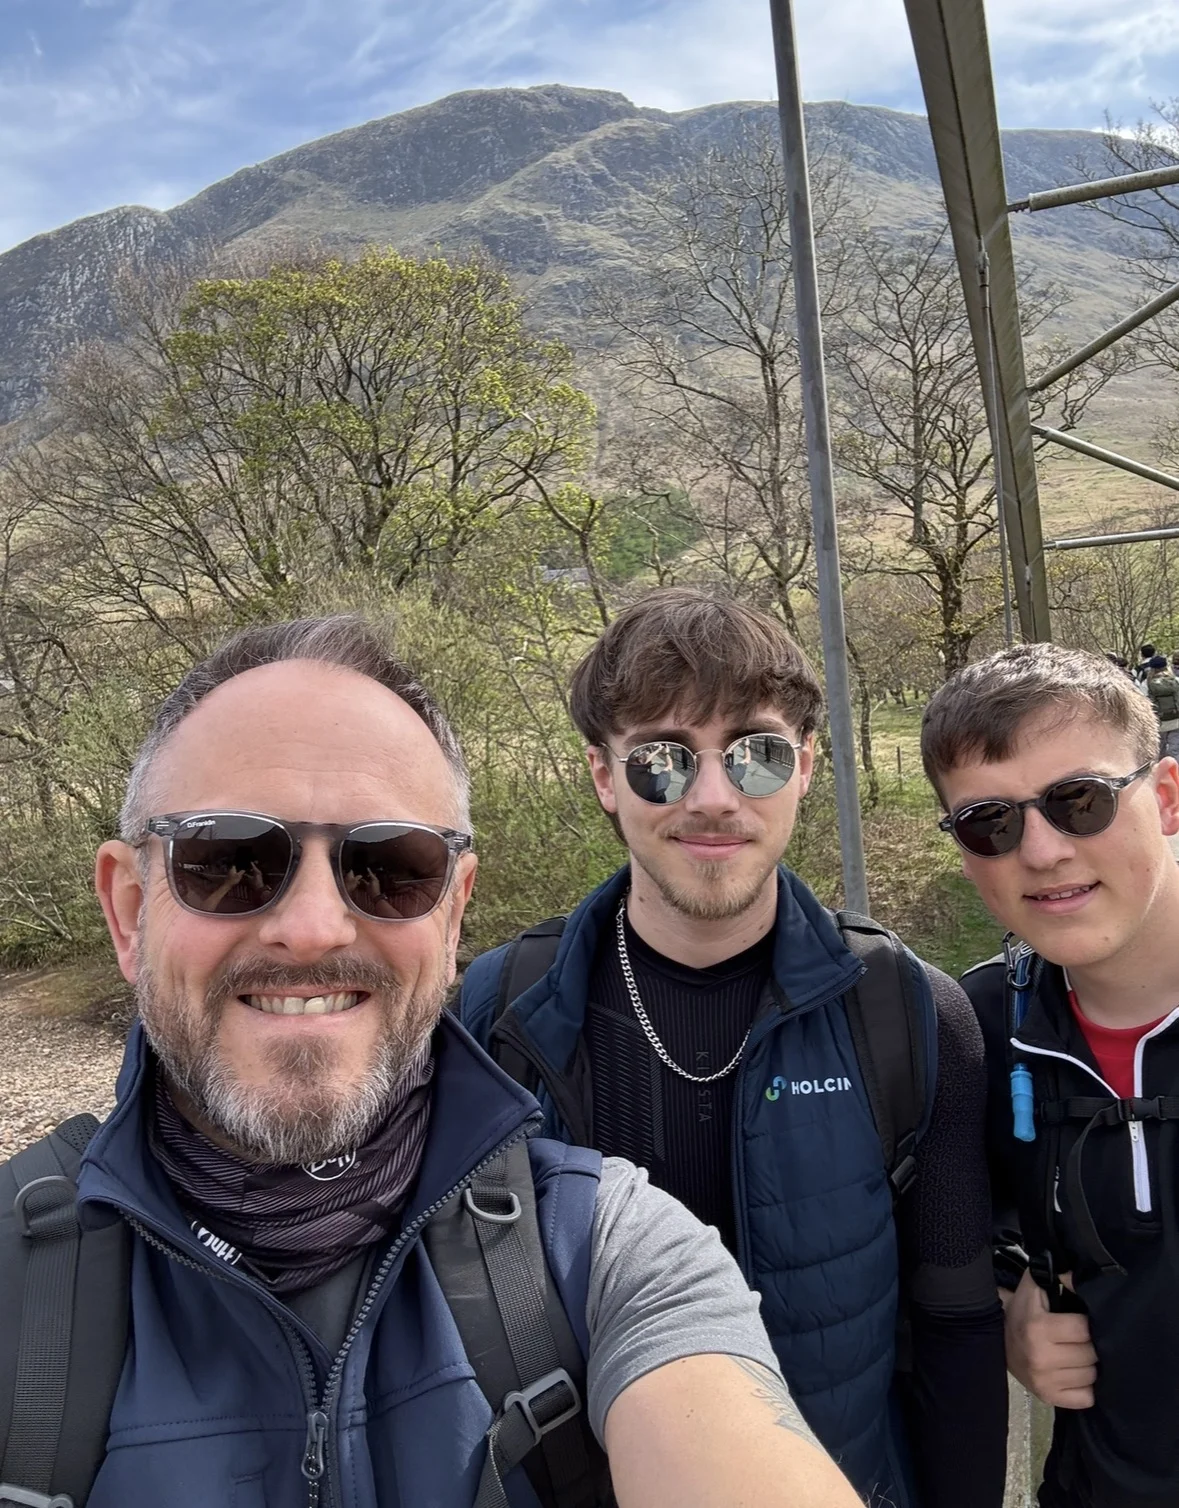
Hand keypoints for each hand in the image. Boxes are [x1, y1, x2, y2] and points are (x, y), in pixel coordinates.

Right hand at [1002, 1269, 1096, 1407]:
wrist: (995, 1339)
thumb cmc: (1021, 1311)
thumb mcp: (1034, 1286)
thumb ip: (1057, 1276)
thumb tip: (1079, 1276)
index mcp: (1037, 1328)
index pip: (1083, 1329)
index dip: (1085, 1323)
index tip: (1078, 1321)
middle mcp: (1040, 1358)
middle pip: (1090, 1354)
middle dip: (1088, 1344)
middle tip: (1077, 1339)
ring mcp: (1044, 1382)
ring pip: (1091, 1376)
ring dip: (1087, 1365)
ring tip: (1074, 1355)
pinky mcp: (1048, 1398)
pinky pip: (1086, 1398)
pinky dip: (1085, 1387)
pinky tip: (1073, 1373)